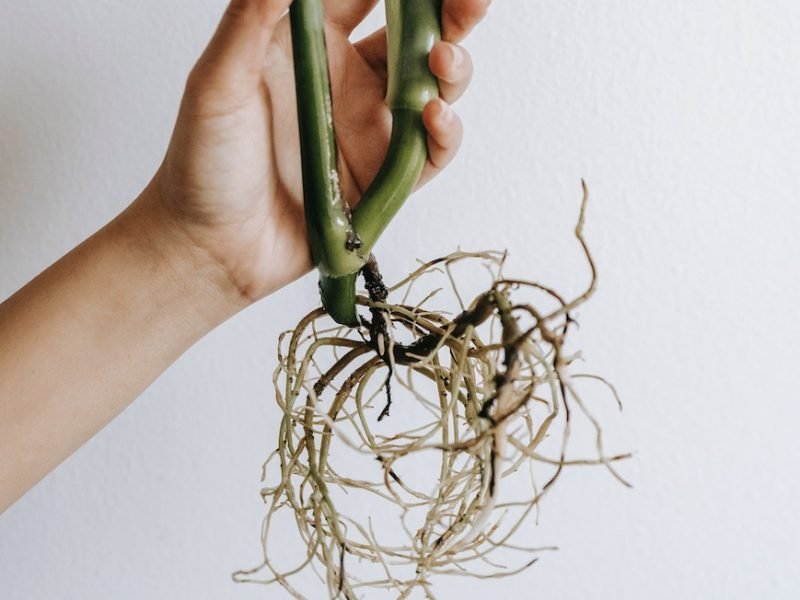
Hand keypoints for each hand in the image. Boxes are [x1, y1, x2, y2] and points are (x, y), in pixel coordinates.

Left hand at [146, 0, 489, 308]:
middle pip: (413, 35)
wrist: (211, 247)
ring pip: (433, 87)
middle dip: (448, 13)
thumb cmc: (203, 164)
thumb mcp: (218, 82)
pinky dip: (445, 132)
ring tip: (441, 58)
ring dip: (451, 67)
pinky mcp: (383, 178)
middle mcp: (347, 83)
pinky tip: (434, 116)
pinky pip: (430, 151)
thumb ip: (252, 18)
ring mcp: (369, 131)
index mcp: (310, 47)